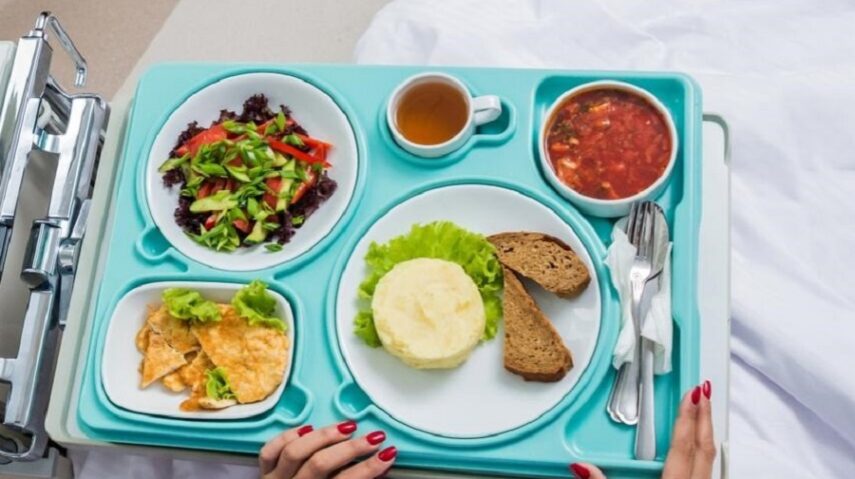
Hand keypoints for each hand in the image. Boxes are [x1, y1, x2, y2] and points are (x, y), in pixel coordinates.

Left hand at [259, 420, 395, 477]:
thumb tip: (381, 471)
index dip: (369, 467)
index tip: (388, 454)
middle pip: (320, 463)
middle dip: (351, 448)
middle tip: (374, 438)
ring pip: (295, 451)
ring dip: (323, 436)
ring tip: (347, 427)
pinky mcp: (264, 473)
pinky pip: (270, 451)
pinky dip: (287, 437)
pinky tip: (307, 429)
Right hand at [570, 380, 714, 478]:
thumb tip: (581, 466)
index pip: (683, 446)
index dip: (688, 418)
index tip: (691, 394)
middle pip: (704, 447)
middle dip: (704, 417)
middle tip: (704, 391)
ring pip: (711, 459)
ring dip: (708, 433)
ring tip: (705, 413)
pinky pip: (709, 471)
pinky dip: (706, 453)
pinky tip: (702, 450)